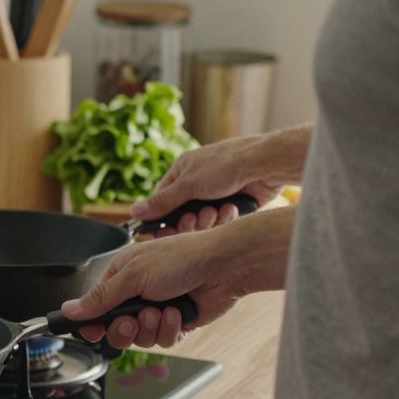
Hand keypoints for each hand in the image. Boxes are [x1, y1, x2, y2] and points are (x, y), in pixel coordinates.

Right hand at [60, 230, 244, 348]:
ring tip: (162, 310)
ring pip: (139, 337)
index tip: (92, 332)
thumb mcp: (133, 274)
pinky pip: (162, 340)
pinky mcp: (175, 322)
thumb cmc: (182, 258)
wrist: (224, 267)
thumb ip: (100, 297)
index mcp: (121, 275)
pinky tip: (178, 313)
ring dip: (150, 327)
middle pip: (115, 328)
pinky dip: (169, 330)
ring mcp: (156, 309)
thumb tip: (70, 309)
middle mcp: (137, 293)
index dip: (92, 323)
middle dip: (125, 327)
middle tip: (133, 320)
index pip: (95, 306)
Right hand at [132, 130, 298, 235]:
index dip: (161, 217)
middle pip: (182, 212)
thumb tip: (134, 211)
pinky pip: (221, 218)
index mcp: (182, 170)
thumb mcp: (187, 185)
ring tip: (216, 211)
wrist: (264, 164)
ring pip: (202, 218)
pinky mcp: (234, 201)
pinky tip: (231, 208)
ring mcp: (217, 191)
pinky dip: (225, 216)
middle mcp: (198, 180)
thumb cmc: (224, 166)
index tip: (159, 233)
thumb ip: (161, 202)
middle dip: (188, 220)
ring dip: (208, 219)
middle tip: (193, 220)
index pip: (162, 198)